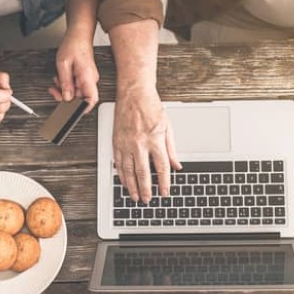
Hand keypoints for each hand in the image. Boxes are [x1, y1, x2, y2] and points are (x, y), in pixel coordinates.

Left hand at [48, 30, 99, 112]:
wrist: (79, 34)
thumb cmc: (73, 45)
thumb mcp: (63, 64)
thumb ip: (65, 83)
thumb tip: (66, 97)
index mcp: (88, 77)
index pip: (91, 99)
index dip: (83, 108)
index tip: (73, 112)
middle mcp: (91, 79)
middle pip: (81, 97)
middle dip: (66, 96)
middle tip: (55, 91)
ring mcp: (89, 77)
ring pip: (77, 91)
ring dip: (65, 88)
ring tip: (58, 79)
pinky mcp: (85, 75)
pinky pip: (77, 84)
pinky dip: (67, 83)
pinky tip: (62, 76)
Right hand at [113, 88, 181, 203]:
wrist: (134, 93)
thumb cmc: (151, 107)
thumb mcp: (167, 127)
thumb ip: (171, 149)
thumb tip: (176, 165)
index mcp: (155, 140)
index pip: (162, 167)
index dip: (164, 183)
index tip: (164, 193)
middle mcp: (140, 143)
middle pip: (143, 173)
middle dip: (145, 189)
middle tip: (147, 200)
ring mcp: (126, 143)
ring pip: (128, 171)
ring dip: (131, 186)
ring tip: (134, 196)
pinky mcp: (116, 141)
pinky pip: (118, 163)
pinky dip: (121, 174)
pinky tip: (124, 181)